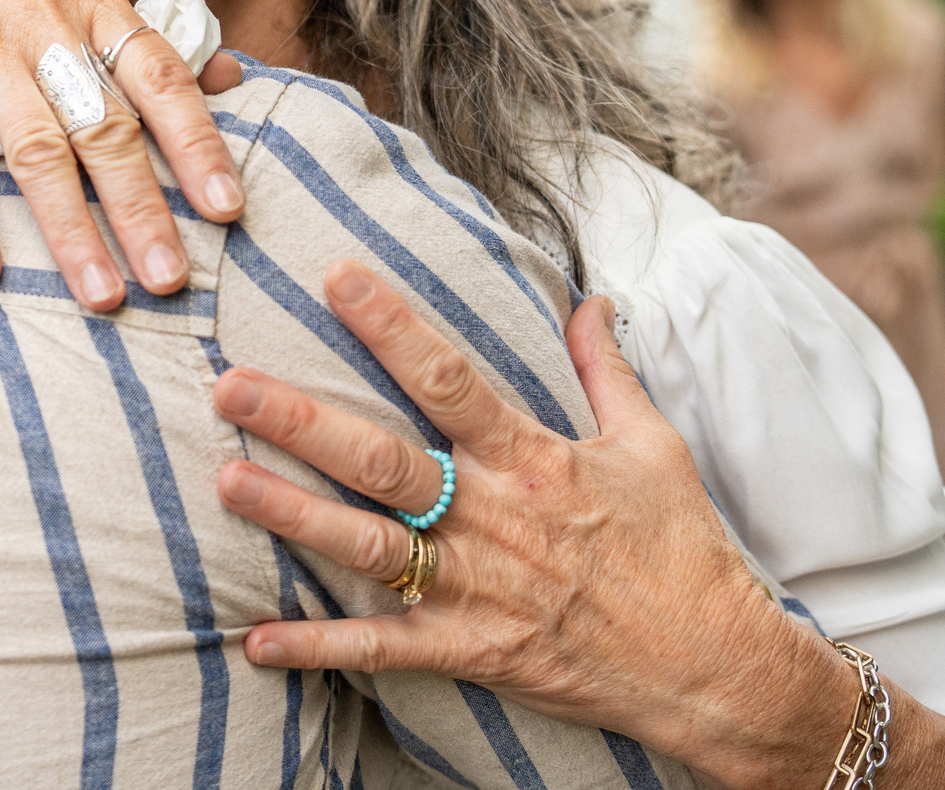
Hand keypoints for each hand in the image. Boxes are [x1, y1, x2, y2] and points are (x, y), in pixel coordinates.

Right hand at [0, 0, 244, 309]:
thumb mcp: (70, 7)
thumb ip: (142, 48)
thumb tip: (235, 78)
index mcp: (93, 2)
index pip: (161, 77)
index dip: (198, 144)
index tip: (225, 209)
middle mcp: (44, 18)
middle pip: (104, 126)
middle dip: (141, 209)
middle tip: (169, 278)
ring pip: (38, 150)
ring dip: (72, 231)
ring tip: (101, 295)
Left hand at [211, 267, 856, 788]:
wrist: (719, 667)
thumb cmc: (685, 550)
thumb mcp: (653, 445)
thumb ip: (606, 370)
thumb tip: (591, 302)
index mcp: (534, 458)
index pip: (449, 378)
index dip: (390, 325)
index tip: (335, 277)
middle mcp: (496, 518)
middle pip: (384, 459)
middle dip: (304, 420)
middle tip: (231, 384)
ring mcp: (480, 588)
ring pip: (368, 546)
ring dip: (294, 515)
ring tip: (226, 481)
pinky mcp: (475, 651)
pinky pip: (384, 649)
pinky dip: (319, 647)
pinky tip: (257, 638)